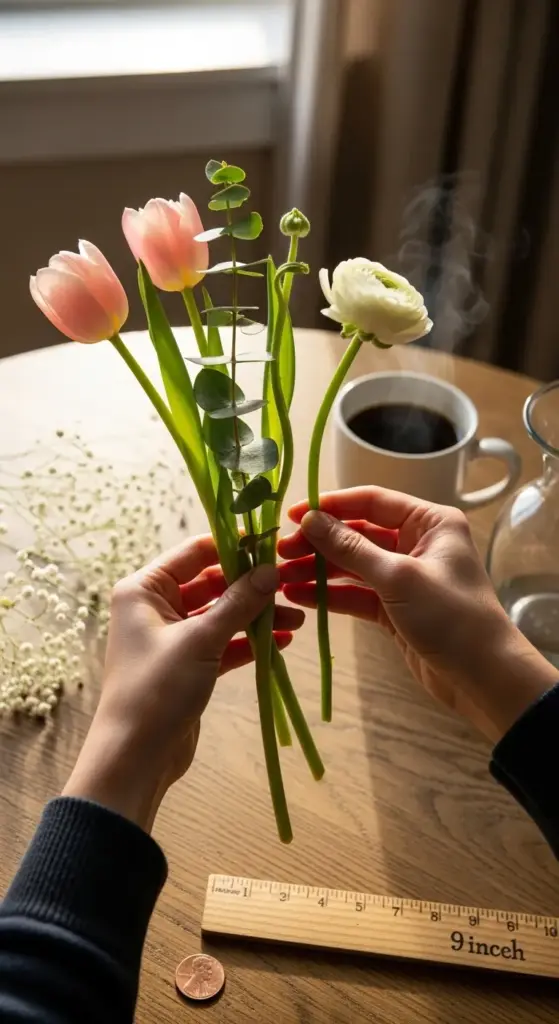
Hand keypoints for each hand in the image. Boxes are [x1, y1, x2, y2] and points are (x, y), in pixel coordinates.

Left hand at [64, 535, 303, 830]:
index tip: (272, 545)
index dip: (233, 547)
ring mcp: (173, 637)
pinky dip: (249, 642)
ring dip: (256, 616)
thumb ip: (238, 602)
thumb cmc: (157, 689)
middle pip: (211, 583)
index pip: (194, 553)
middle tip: (291, 585)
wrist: (136, 757)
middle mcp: (155, 607)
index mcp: (144, 589)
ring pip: (221, 615)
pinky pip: (223, 643)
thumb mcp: (201, 640)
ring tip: (295, 620)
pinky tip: (281, 642)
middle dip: (251, 586)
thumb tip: (271, 570)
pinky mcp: (188, 664)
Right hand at [278, 487, 556, 741]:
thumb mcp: (398, 577)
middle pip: (358, 533)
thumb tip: (311, 520)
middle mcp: (417, 543)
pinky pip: (356, 594)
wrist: (483, 677)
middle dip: (319, 543)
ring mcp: (405, 577)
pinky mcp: (395, 608)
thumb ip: (352, 548)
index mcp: (430, 523)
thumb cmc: (451, 617)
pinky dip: (329, 595)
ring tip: (280, 577)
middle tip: (279, 552)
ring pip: (353, 566)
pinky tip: (298, 597)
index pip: (372, 501)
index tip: (293, 514)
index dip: (331, 505)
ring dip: (318, 571)